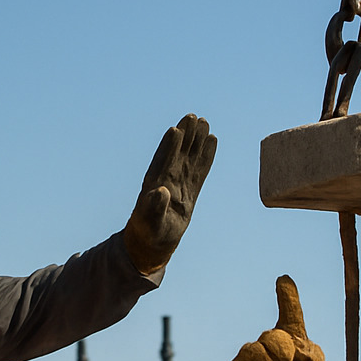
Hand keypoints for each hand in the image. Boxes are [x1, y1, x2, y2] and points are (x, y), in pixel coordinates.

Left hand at [122, 114, 216, 273]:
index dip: (168, 146)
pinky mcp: (190, 190)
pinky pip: (201, 170)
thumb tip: (160, 191)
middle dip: (185, 135)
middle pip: (177, 152)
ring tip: (204, 122)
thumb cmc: (147, 232)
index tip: (176, 129)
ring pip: (190, 157)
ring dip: (196, 141)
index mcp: (153, 183)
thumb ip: (154, 207)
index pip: (162, 160)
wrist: (152, 243)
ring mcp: (179, 182)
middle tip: (193, 116)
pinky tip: (213, 141)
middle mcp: (167, 178)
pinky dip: (206, 156)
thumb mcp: (149, 221)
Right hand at [228, 275, 324, 360]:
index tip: (284, 279)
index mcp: (293, 337)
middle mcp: (270, 340)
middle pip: (274, 335)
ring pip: (257, 350)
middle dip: (284, 355)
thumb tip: (296, 349)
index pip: (291, 313)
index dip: (287, 296)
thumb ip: (314, 357)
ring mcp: (250, 352)